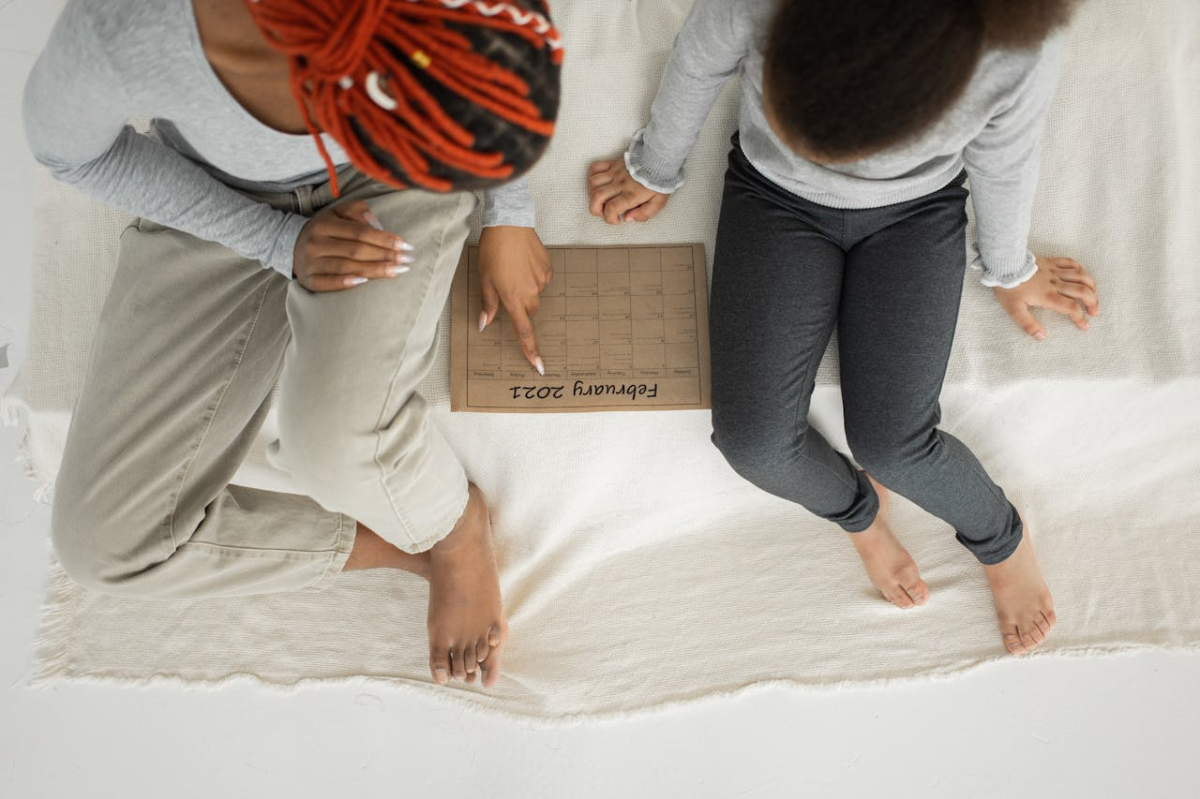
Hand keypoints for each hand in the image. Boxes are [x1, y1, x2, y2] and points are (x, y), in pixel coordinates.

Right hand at [292, 199, 414, 291]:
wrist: (289, 245)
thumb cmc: (324, 229)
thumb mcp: (337, 213)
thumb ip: (357, 211)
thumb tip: (377, 225)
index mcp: (324, 224)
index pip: (361, 232)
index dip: (385, 239)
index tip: (406, 246)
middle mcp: (316, 242)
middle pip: (356, 250)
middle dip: (385, 256)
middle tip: (407, 260)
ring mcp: (310, 262)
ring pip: (346, 267)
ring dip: (374, 270)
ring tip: (397, 271)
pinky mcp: (308, 280)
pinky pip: (328, 283)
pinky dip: (346, 283)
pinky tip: (365, 282)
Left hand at [478, 225, 551, 374]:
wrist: (509, 224)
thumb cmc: (492, 251)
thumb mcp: (484, 279)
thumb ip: (488, 304)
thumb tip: (485, 324)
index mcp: (513, 298)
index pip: (524, 331)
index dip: (531, 350)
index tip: (540, 366)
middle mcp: (530, 292)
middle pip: (529, 311)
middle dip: (520, 304)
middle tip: (506, 286)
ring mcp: (541, 280)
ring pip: (535, 294)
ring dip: (526, 288)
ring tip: (514, 268)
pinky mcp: (548, 268)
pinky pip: (542, 280)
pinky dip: (533, 276)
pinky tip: (523, 262)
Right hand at [588, 159, 669, 224]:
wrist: (660, 159)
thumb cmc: (659, 182)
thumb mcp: (658, 203)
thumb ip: (644, 214)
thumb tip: (627, 218)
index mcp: (631, 194)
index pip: (611, 208)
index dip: (609, 218)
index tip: (617, 220)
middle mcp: (620, 183)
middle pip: (596, 197)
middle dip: (595, 210)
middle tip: (604, 212)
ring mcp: (615, 172)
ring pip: (593, 183)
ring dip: (592, 194)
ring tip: (602, 199)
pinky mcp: (613, 164)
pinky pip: (595, 167)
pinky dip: (591, 176)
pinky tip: (598, 184)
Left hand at [993, 256, 1098, 340]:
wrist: (1003, 264)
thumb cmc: (1008, 287)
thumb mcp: (1014, 310)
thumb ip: (1028, 324)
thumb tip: (1042, 337)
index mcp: (1048, 296)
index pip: (1071, 308)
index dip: (1080, 318)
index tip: (1085, 326)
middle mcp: (1055, 283)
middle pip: (1082, 291)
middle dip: (1092, 302)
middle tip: (1094, 312)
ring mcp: (1054, 271)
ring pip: (1080, 276)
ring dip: (1091, 285)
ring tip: (1094, 294)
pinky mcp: (1050, 261)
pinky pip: (1070, 262)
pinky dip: (1080, 269)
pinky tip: (1082, 274)